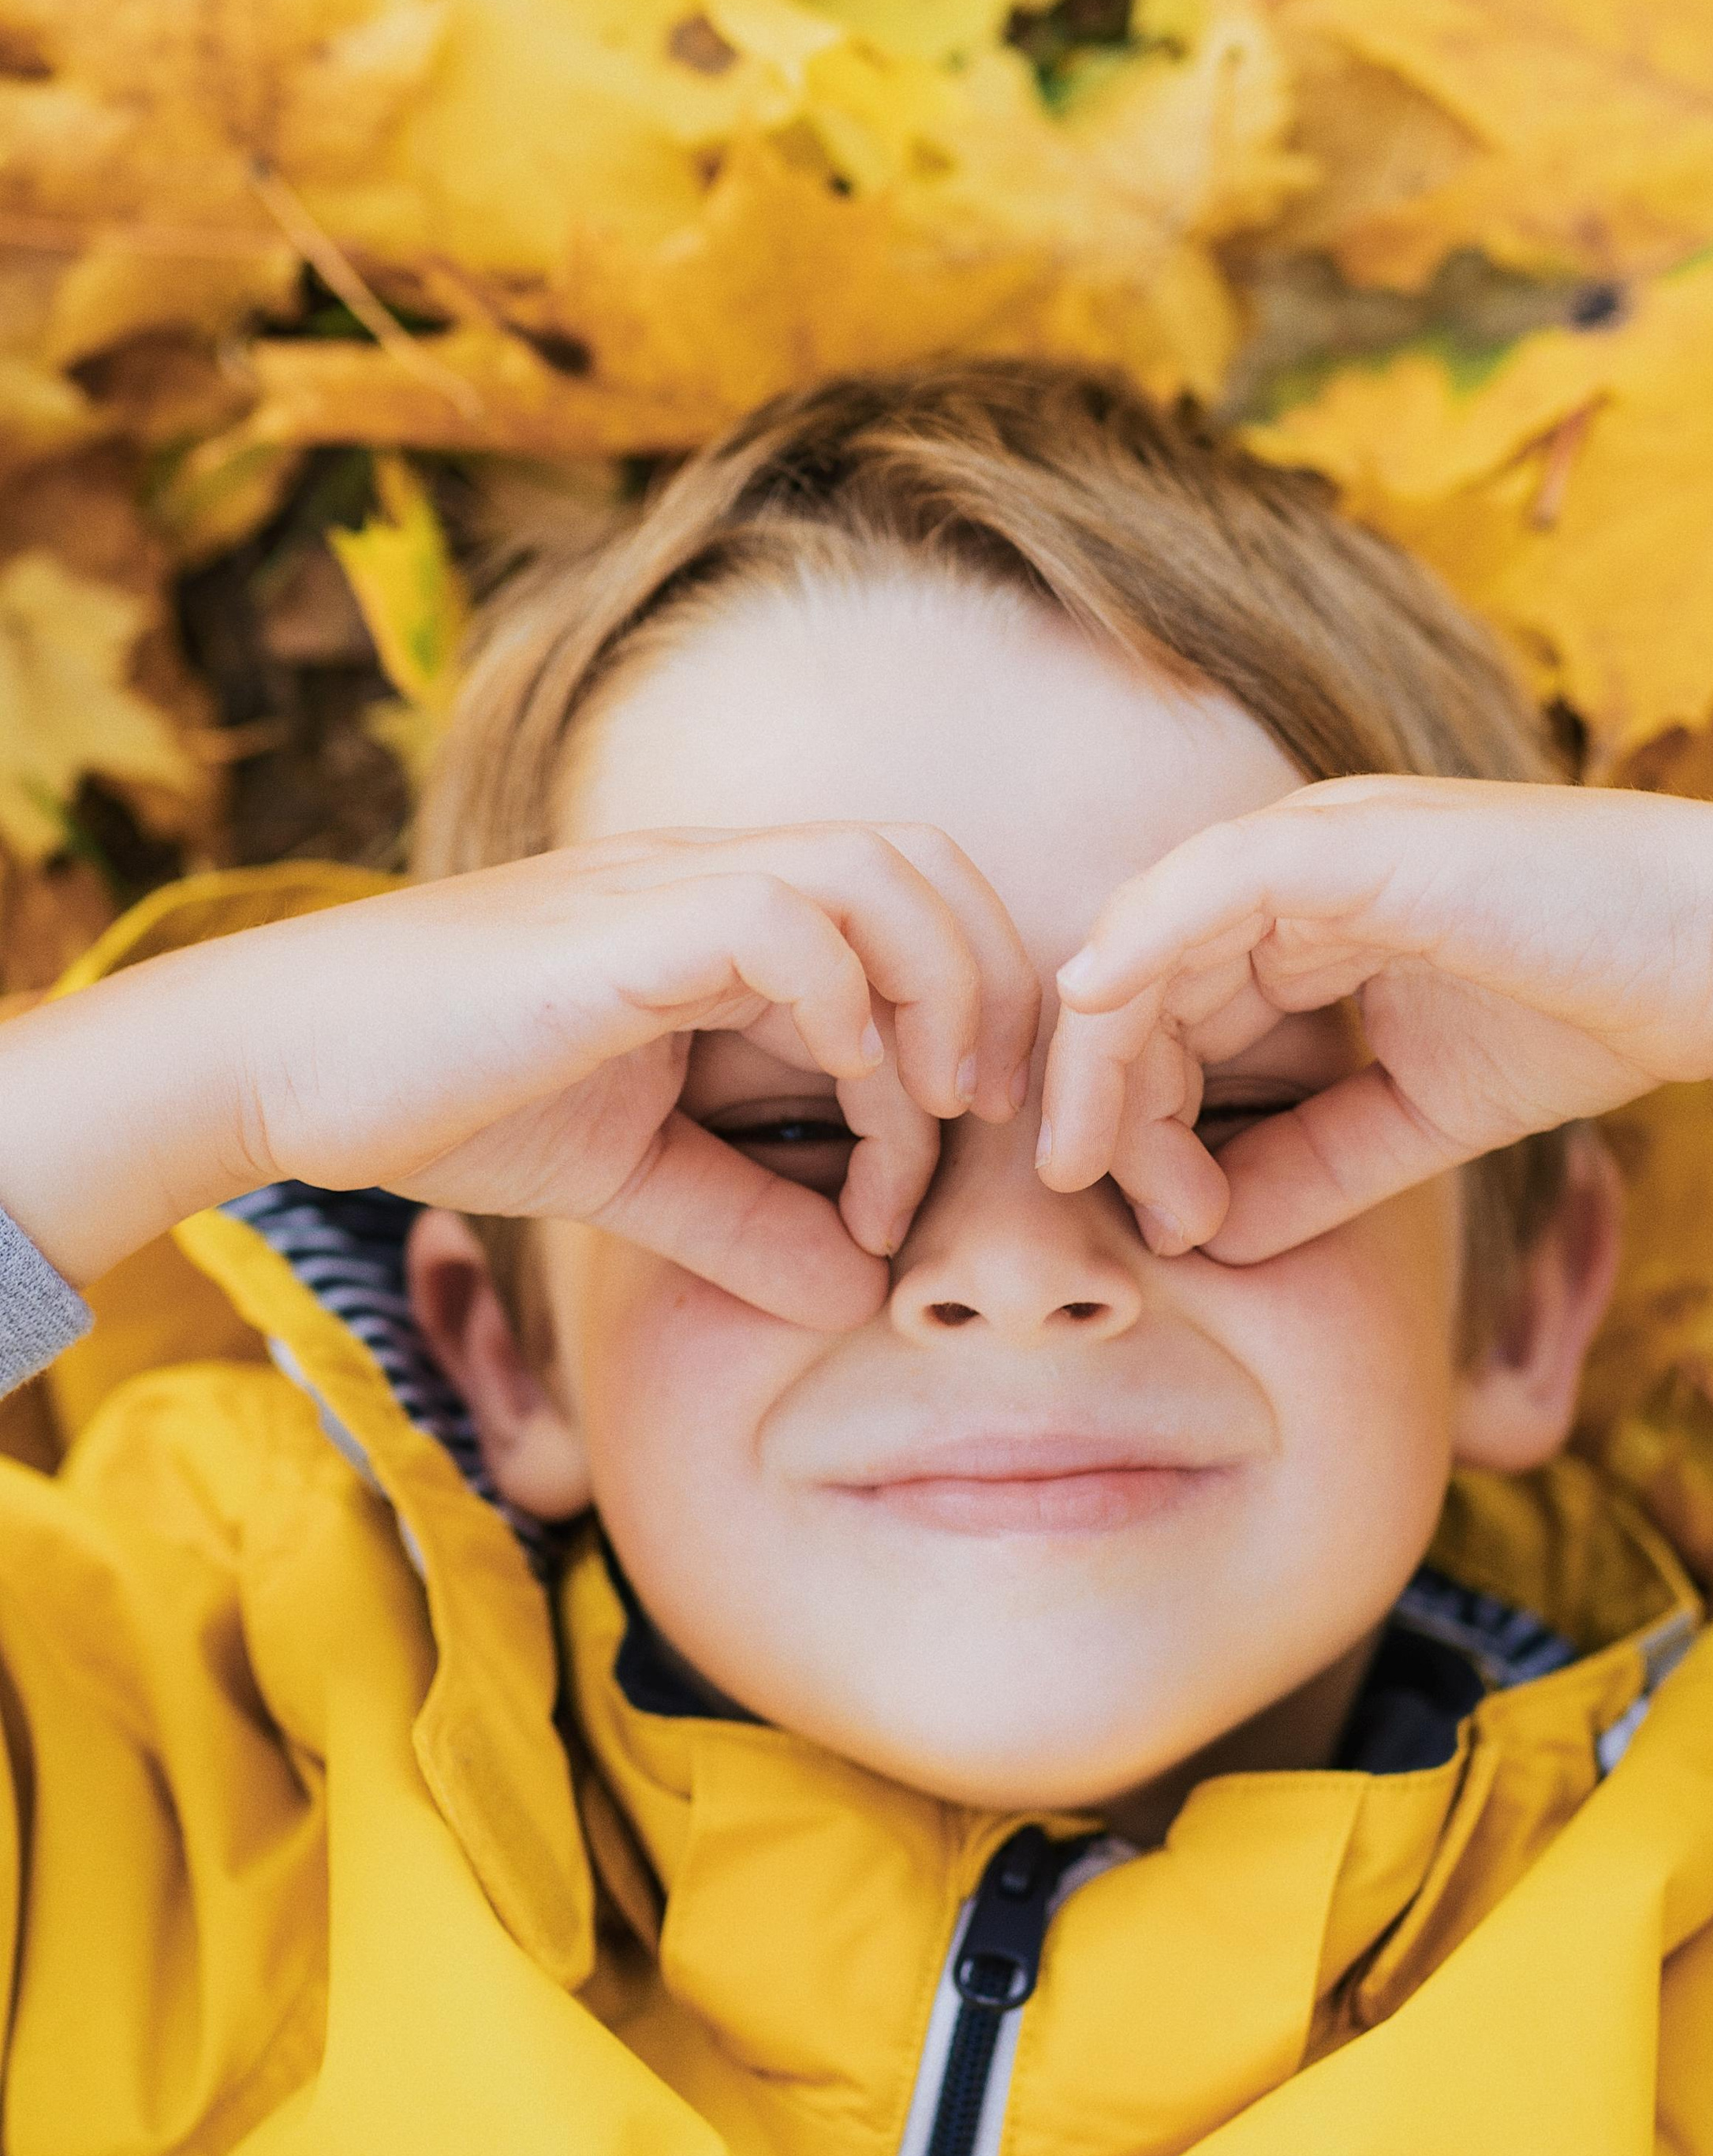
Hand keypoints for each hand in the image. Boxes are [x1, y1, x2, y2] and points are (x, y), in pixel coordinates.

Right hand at [0, 824, 1037, 1324]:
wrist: (282, 1064)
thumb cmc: (441, 1098)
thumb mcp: (626, 1178)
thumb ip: (741, 1222)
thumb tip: (855, 1296)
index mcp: (719, 918)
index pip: (904, 912)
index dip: (958, 1031)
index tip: (926, 1168)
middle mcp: (707, 877)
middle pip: (920, 859)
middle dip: (988, 986)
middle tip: (984, 1115)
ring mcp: (662, 889)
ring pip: (872, 868)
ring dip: (938, 987)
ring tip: (932, 1104)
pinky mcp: (615, 928)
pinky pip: (780, 915)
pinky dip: (845, 998)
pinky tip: (842, 1087)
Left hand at [1038, 777, 1712, 1259]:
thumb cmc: (1588, 1017)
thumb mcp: (1417, 1119)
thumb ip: (1316, 1167)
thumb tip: (1213, 1235)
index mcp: (1314, 923)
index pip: (1177, 1009)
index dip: (1140, 1110)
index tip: (1148, 1212)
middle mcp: (1301, 871)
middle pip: (1144, 977)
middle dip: (1105, 1092)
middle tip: (1090, 1189)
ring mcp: (1324, 845)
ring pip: (1154, 936)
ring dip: (1109, 1052)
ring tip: (1094, 1156)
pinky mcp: (1355, 843)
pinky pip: (1207, 886)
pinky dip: (1141, 946)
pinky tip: (1097, 1016)